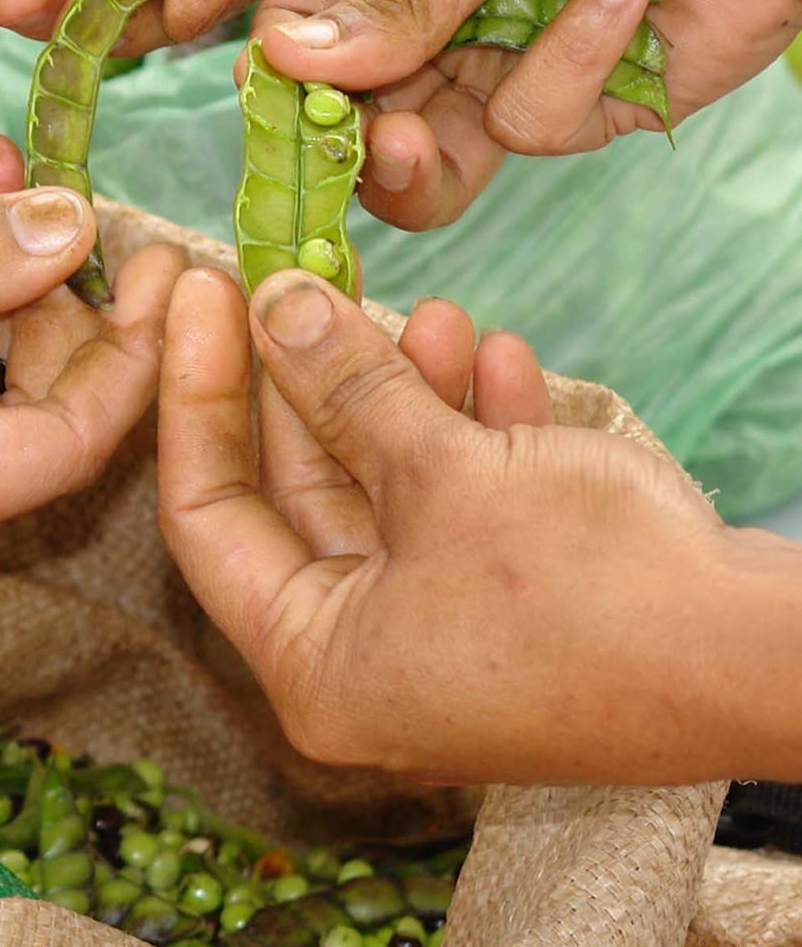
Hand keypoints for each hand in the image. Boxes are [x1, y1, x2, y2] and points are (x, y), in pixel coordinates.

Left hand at [157, 268, 801, 785]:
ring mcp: (440, 645)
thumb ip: (350, 387)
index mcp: (313, 666)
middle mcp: (364, 668)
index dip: (200, 392)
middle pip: (302, 497)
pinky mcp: (508, 615)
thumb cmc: (589, 588)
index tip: (207, 289)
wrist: (757, 661)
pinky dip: (471, 440)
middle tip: (306, 278)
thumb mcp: (447, 473)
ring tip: (437, 307)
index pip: (207, 515)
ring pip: (391, 495)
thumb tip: (274, 305)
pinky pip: (460, 514)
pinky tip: (498, 357)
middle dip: (317, 380)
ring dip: (407, 398)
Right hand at [256, 0, 801, 231]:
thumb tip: (284, 61)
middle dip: (356, 138)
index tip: (276, 116)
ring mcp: (501, 54)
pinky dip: (576, 66)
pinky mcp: (576, 101)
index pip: (302, 13)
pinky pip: (535, 127)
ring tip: (423, 138)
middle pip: (357, 105)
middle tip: (367, 148)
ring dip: (431, 148)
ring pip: (430, 154)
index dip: (284, 72)